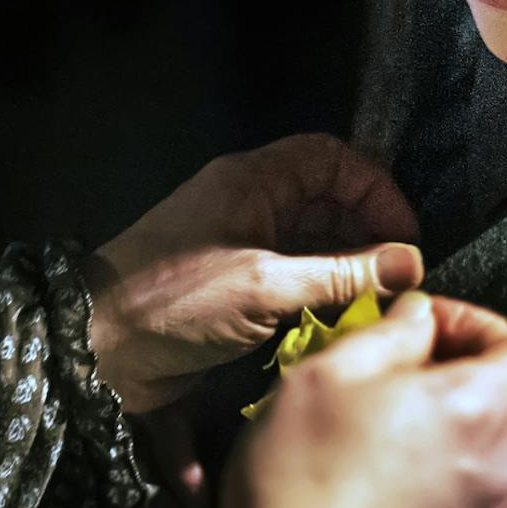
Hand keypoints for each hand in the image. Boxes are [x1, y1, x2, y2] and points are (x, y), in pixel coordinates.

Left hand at [85, 134, 423, 418]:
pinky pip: (292, 280)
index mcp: (250, 182)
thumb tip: (407, 263)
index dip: (373, 189)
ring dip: (347, 272)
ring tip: (375, 308)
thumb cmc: (172, 303)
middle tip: (396, 281)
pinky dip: (320, 298)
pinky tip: (339, 326)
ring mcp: (241, 247)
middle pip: (327, 203)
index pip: (330, 159)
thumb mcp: (265, 288)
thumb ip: (340, 276)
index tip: (403, 236)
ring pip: (313, 245)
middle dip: (367, 235)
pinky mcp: (234, 288)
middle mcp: (248, 206)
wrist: (98, 348)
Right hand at [218, 293, 506, 507]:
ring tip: (379, 434)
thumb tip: (419, 317)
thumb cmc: (301, 479)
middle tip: (403, 374)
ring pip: (489, 462)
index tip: (430, 329)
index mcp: (478, 412)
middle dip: (469, 381)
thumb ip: (389, 334)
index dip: (486, 330)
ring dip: (451, 437)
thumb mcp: (326, 375)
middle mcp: (499, 472)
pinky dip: (437, 488)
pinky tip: (375, 489)